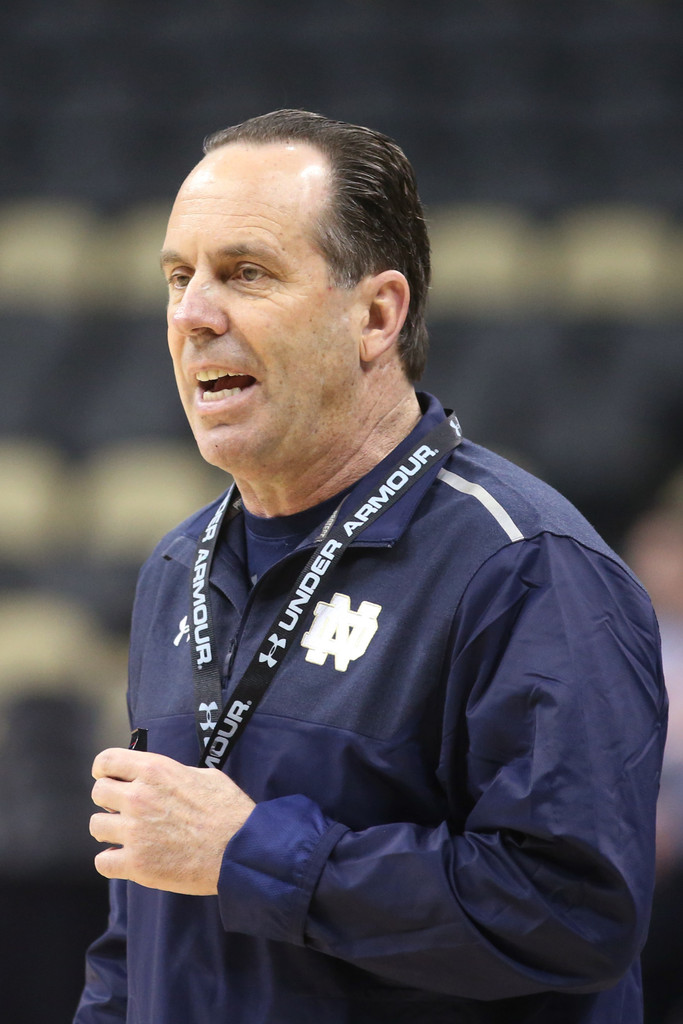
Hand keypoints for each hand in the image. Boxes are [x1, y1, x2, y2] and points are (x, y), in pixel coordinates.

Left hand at [89, 747, 254, 894]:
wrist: (240, 851)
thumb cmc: (229, 812)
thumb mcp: (205, 776)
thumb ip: (174, 774)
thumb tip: (161, 779)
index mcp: (155, 771)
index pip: (107, 761)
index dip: (104, 769)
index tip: (109, 778)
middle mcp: (139, 797)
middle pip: (98, 793)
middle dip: (109, 801)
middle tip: (126, 811)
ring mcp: (135, 831)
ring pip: (96, 826)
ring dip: (111, 831)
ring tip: (129, 836)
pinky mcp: (137, 864)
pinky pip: (103, 862)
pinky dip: (112, 861)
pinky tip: (128, 859)